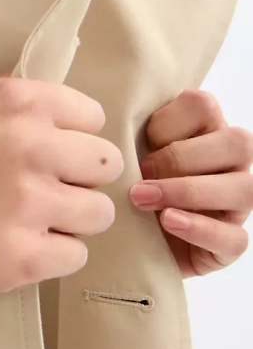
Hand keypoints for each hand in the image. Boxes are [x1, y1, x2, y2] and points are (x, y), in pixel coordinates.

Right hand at [0, 76, 123, 299]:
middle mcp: (31, 147)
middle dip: (78, 179)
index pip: (93, 118)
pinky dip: (50, 256)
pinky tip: (14, 247)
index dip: (71, 140)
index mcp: (18, 104)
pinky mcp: (23, 256)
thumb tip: (64, 123)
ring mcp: (30, 203)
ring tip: (28, 224)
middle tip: (42, 193)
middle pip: (106, 165)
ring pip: (98, 214)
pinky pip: (75, 255)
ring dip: (69, 221)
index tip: (47, 155)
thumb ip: (14, 111)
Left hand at [129, 89, 252, 276]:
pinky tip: (168, 222)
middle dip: (180, 157)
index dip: (169, 120)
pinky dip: (199, 228)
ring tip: (143, 199)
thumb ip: (127, 134)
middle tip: (139, 173)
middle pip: (237, 143)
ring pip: (245, 188)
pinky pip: (235, 237)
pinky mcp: (229, 243)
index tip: (139, 138)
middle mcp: (231, 163)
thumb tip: (109, 129)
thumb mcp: (124, 153)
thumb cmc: (126, 184)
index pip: (203, 106)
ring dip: (189, 191)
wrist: (126, 240)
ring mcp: (237, 204)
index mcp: (206, 131)